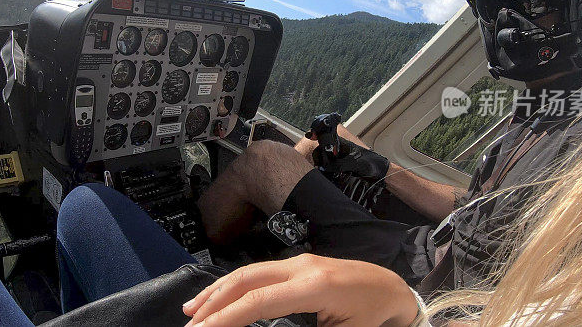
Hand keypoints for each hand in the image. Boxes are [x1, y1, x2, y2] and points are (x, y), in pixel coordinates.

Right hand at [182, 254, 417, 326]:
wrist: (392, 288)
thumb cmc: (373, 317)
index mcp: (314, 286)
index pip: (259, 300)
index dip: (227, 317)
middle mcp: (301, 267)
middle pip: (246, 278)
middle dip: (214, 301)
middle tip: (189, 324)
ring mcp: (298, 262)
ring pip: (248, 271)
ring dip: (218, 290)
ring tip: (192, 311)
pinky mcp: (297, 264)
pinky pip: (258, 271)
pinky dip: (235, 285)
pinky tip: (221, 297)